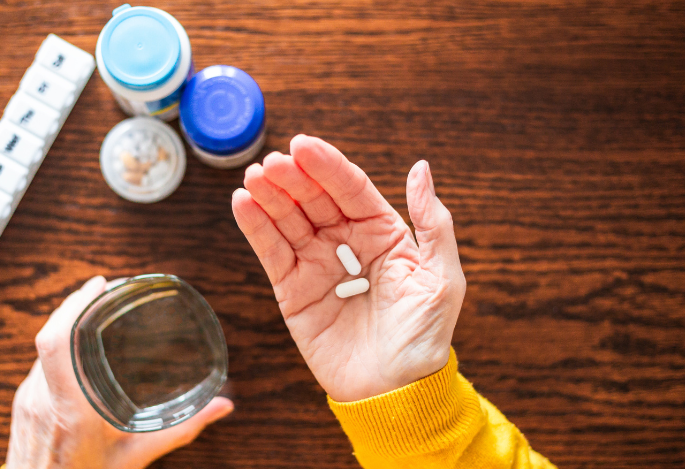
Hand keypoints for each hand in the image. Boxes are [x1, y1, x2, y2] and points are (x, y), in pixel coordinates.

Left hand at [6, 276, 233, 468]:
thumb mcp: (136, 457)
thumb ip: (179, 431)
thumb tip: (221, 408)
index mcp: (69, 410)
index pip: (56, 342)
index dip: (74, 306)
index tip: (98, 285)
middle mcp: (42, 398)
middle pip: (50, 334)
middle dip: (76, 304)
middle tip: (104, 288)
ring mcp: (27, 399)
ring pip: (43, 346)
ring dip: (67, 322)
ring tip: (94, 307)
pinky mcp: (22, 402)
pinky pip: (39, 361)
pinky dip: (59, 343)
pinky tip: (78, 342)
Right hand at [232, 135, 465, 401]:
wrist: (395, 391)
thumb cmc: (425, 335)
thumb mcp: (441, 276)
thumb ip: (431, 221)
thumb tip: (420, 168)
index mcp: (384, 233)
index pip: (351, 189)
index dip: (328, 166)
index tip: (304, 145)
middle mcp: (347, 243)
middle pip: (315, 200)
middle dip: (294, 178)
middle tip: (274, 163)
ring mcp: (317, 265)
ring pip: (288, 220)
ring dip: (270, 196)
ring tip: (255, 177)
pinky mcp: (292, 290)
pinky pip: (271, 253)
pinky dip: (255, 228)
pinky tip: (243, 202)